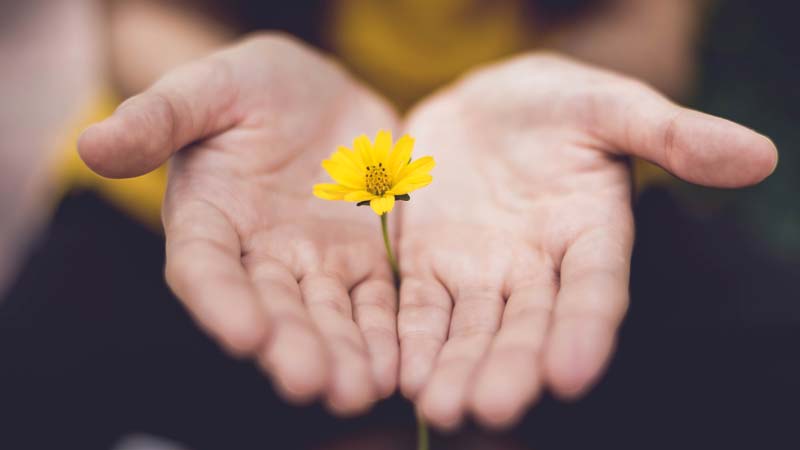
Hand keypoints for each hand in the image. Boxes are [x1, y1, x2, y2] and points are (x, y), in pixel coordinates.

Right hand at [78, 34, 399, 413]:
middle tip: (311, 383)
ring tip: (359, 390)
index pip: (205, 268)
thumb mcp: (209, 87)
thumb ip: (159, 117)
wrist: (319, 93)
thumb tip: (92, 144)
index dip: (221, 302)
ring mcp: (315, 262)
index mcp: (209, 218)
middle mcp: (259, 255)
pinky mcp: (364, 259)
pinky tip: (397, 366)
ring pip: (327, 316)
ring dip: (343, 355)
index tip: (244, 334)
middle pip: (272, 308)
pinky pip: (376, 301)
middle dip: (291, 346)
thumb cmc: (252, 86)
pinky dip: (385, 334)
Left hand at [397, 53, 776, 428]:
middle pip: (527, 325)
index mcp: (591, 234)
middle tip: (491, 409)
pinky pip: (420, 308)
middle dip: (510, 367)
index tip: (571, 374)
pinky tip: (403, 374)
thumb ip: (671, 133)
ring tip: (442, 407)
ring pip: (471, 329)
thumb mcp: (610, 106)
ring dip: (456, 368)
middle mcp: (538, 268)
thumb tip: (759, 155)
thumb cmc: (558, 103)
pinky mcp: (430, 265)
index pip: (595, 290)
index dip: (585, 330)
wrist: (485, 105)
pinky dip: (413, 339)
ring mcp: (481, 272)